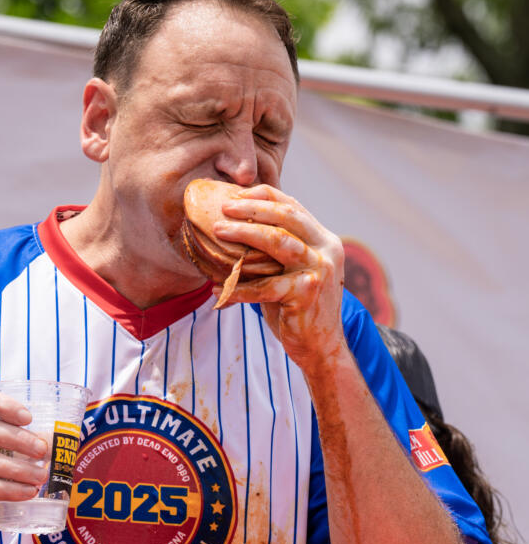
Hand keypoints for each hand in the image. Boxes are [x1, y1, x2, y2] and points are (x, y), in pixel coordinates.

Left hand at [211, 184, 345, 370]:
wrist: (321, 348)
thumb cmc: (298, 309)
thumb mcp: (292, 272)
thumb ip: (276, 252)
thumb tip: (235, 230)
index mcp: (323, 240)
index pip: (294, 206)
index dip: (264, 196)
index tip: (236, 195)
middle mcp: (326, 250)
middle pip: (287, 216)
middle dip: (252, 208)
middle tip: (224, 208)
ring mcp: (319, 270)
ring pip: (278, 241)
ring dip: (244, 234)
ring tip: (218, 231)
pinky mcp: (307, 292)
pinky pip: (265, 286)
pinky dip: (239, 288)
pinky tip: (218, 291)